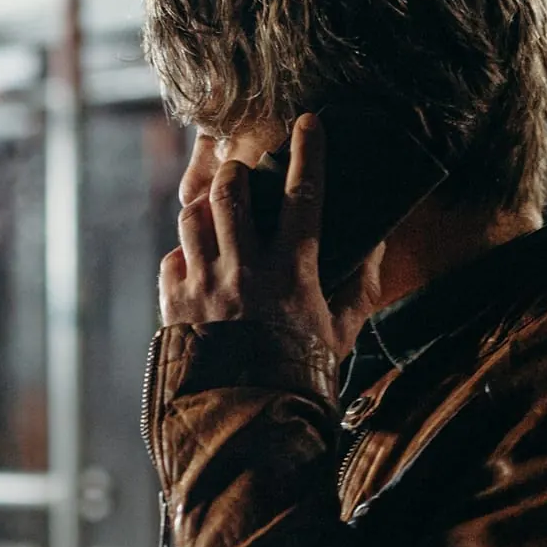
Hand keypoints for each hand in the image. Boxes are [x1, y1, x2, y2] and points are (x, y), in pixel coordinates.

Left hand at [160, 114, 383, 358]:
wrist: (247, 423)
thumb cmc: (302, 376)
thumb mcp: (342, 333)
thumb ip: (361, 286)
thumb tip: (376, 244)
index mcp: (291, 275)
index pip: (303, 196)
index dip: (309, 153)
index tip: (310, 122)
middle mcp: (244, 273)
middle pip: (232, 193)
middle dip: (236, 171)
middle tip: (244, 173)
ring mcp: (203, 288)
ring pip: (193, 218)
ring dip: (206, 208)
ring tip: (218, 216)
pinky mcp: (173, 306)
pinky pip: (170, 260)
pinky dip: (184, 256)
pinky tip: (199, 266)